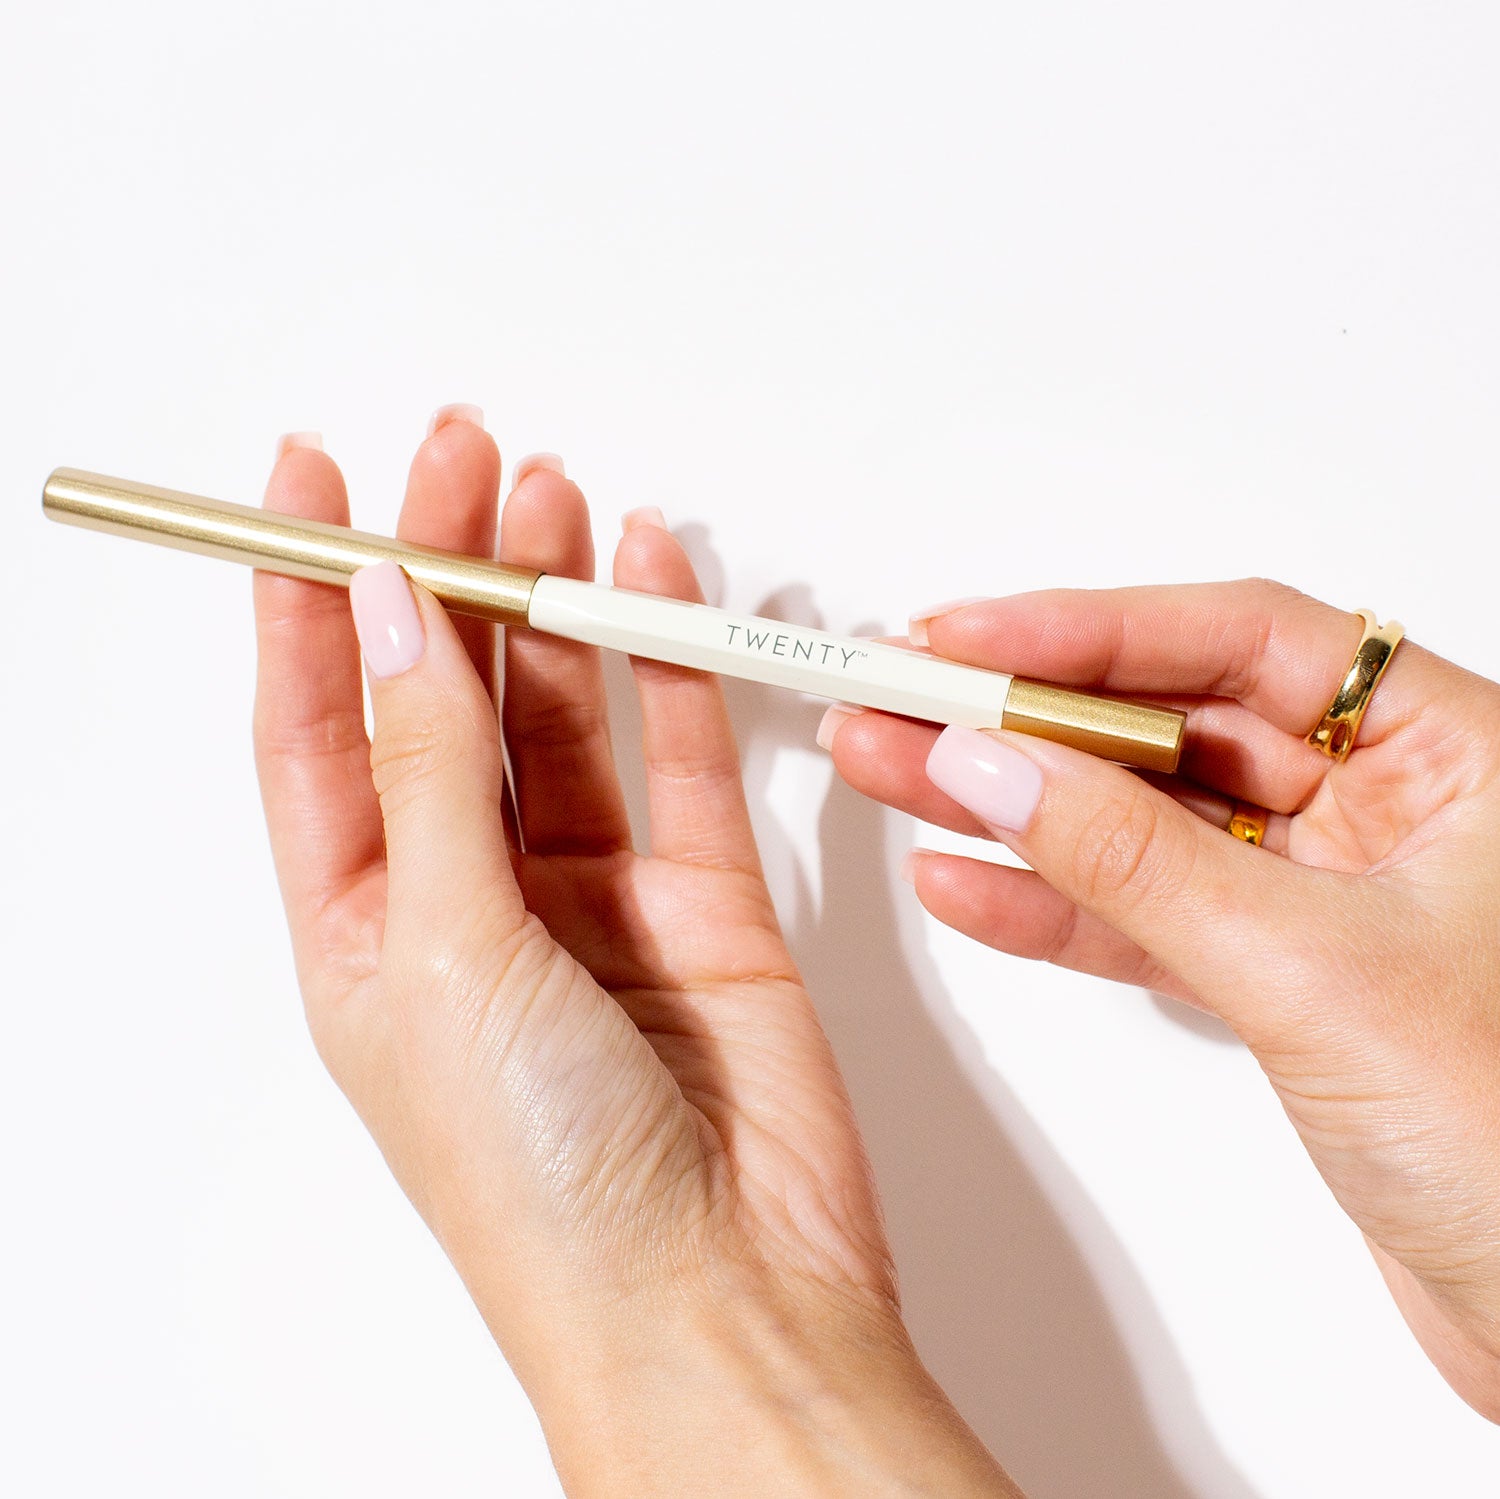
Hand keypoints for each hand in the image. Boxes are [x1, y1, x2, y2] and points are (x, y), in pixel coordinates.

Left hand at [251, 414, 1018, 1495]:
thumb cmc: (547, 1186)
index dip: (307, 600)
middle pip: (445, 701)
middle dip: (444, 570)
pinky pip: (682, 755)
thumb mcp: (445, 956)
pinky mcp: (706, 901)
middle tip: (458, 454)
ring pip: (561, 713)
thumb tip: (382, 615)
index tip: (308, 480)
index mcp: (367, 933)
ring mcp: (594, 900)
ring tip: (551, 494)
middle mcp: (474, 906)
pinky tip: (652, 581)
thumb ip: (427, 774)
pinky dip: (669, 665)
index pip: (318, 731)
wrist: (724, 1303)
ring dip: (552, 603)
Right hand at [820, 580, 1499, 1419]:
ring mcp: (1320, 893)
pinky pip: (1139, 914)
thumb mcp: (1313, 970)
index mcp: (1448, 753)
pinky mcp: (1273, 978)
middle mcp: (1383, 807)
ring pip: (1137, 818)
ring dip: (1010, 801)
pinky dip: (1048, 904)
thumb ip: (1137, 861)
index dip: (1088, 630)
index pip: (1241, 642)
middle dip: (1022, 715)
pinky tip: (964, 878)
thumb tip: (1002, 767)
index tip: (968, 637)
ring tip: (895, 770)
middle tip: (903, 695)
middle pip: (1168, 722)